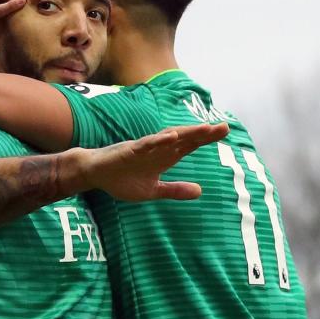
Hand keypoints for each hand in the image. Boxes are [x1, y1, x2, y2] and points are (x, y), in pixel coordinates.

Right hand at [81, 123, 229, 201]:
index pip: (189, 145)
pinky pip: (146, 144)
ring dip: (186, 133)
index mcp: (164, 157)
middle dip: (203, 133)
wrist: (95, 174)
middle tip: (224, 127)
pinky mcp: (129, 150)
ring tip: (204, 129)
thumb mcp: (153, 191)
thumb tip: (200, 191)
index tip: (224, 131)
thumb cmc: (122, 179)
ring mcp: (144, 148)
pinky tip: (172, 136)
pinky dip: (159, 140)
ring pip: (168, 137)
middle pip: (184, 138)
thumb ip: (175, 190)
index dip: (205, 139)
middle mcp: (157, 149)